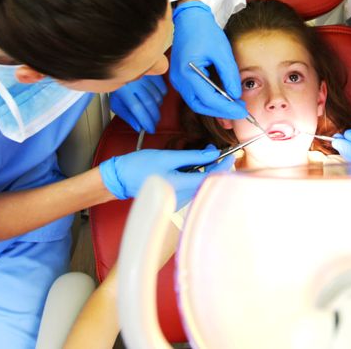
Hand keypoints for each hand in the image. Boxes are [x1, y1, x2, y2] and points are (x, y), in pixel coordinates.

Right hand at [98, 146, 232, 205]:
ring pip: (201, 184)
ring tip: (205, 153)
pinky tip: (194, 164)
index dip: (224, 165)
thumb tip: (212, 153)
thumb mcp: (167, 156)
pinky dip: (197, 175)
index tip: (231, 153)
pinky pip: (192, 187)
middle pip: (208, 182)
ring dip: (207, 169)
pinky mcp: (175, 200)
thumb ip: (192, 156)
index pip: (211, 177)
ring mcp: (179, 201)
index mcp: (180, 187)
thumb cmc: (139, 166)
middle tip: (216, 149)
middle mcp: (182, 198)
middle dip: (216, 165)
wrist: (119, 179)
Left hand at [109, 76, 166, 132]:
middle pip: (149, 103)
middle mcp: (135, 82)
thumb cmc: (119, 89)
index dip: (145, 120)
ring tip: (151, 109)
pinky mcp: (154, 74)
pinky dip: (161, 97)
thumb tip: (139, 127)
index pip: (137, 108)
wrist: (120, 72)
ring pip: (158, 97)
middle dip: (154, 117)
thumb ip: (128, 117)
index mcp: (123, 91)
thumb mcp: (117, 105)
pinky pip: (163, 89)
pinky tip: (154, 99)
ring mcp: (145, 77)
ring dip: (157, 107)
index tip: (150, 129)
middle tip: (154, 123)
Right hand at [169, 0, 247, 119]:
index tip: (243, 111)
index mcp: (187, 72)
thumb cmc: (204, 31)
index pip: (208, 99)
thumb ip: (229, 75)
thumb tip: (236, 96)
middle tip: (241, 111)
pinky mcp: (181, 78)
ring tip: (234, 106)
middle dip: (222, 111)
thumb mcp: (222, 52)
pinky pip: (195, 95)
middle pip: (200, 105)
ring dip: (215, 107)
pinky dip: (209, 100)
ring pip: (197, 103)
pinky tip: (223, 99)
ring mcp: (178, 80)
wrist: (189, 18)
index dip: (227, 108)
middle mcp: (179, 80)